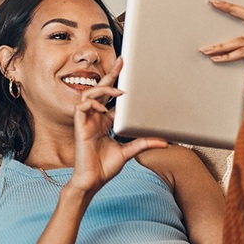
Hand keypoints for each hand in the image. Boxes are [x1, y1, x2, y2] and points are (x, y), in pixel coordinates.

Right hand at [70, 57, 166, 193]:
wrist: (93, 180)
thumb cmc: (105, 167)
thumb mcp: (128, 151)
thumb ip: (143, 143)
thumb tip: (164, 142)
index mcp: (104, 122)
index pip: (110, 98)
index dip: (117, 84)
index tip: (127, 71)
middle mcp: (95, 118)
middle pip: (100, 90)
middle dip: (110, 75)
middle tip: (121, 62)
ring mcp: (86, 121)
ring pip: (89, 94)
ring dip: (103, 90)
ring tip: (117, 92)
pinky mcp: (79, 126)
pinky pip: (82, 106)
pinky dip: (92, 103)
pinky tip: (102, 108)